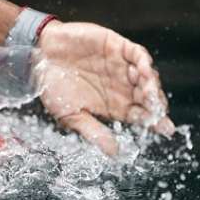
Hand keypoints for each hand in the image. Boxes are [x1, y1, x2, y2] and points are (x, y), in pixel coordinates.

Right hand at [35, 21, 173, 154]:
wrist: (35, 57)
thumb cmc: (50, 87)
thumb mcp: (70, 115)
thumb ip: (93, 131)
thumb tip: (114, 153)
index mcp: (112, 104)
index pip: (140, 114)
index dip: (154, 121)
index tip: (164, 129)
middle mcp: (120, 86)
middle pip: (148, 96)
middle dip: (155, 104)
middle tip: (156, 110)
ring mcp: (119, 66)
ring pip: (146, 75)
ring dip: (152, 85)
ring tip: (151, 94)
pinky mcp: (115, 46)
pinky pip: (136, 54)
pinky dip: (143, 62)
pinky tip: (143, 72)